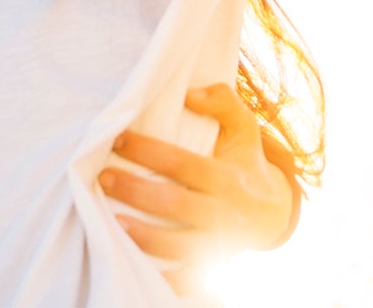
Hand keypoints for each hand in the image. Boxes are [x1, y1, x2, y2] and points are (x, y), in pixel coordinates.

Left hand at [102, 84, 297, 282]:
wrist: (271, 213)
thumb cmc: (245, 163)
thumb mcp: (245, 127)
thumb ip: (224, 101)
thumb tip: (190, 93)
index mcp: (228, 178)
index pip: (183, 164)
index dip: (149, 151)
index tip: (117, 138)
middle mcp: (224, 213)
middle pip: (175, 205)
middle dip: (136, 191)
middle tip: (102, 178)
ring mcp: (218, 244)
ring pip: (178, 246)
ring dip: (143, 236)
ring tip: (111, 220)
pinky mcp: (211, 266)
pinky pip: (187, 279)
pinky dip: (166, 279)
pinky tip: (135, 265)